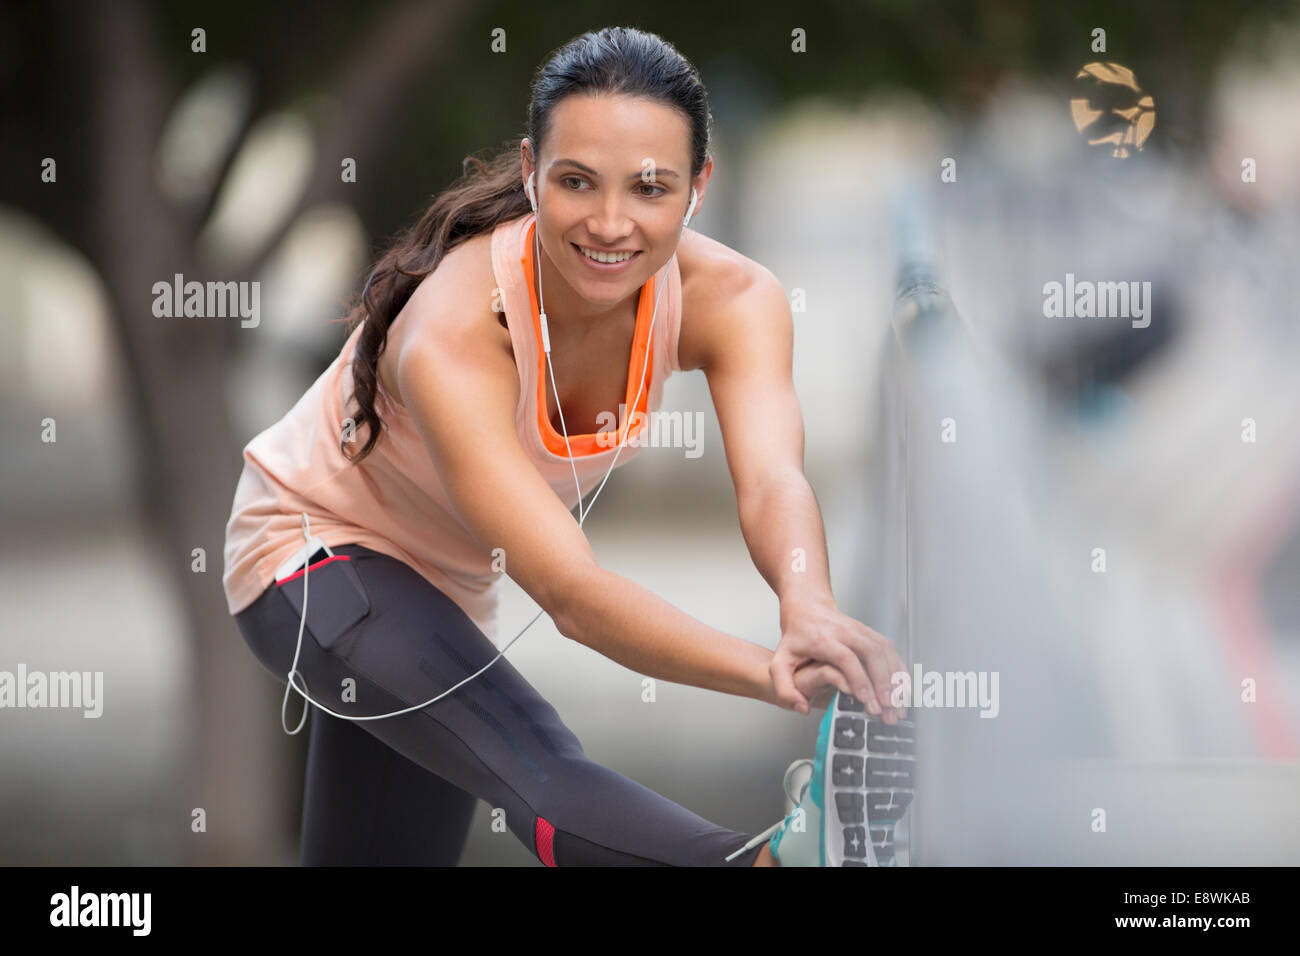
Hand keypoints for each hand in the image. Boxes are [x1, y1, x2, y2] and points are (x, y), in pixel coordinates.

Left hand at [770, 598, 905, 721]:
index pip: (846, 658)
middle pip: (871, 653)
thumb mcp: (780, 662)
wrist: (806, 607)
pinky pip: (889, 649)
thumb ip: (784, 688)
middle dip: (883, 682)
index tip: (866, 700)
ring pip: (884, 650)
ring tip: (898, 704)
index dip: (858, 679)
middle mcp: (844, 632)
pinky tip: (902, 688)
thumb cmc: (795, 637)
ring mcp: (860, 630)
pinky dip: (899, 668)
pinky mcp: (870, 632)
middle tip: (888, 708)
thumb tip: (801, 708)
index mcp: (822, 640)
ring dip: (895, 677)